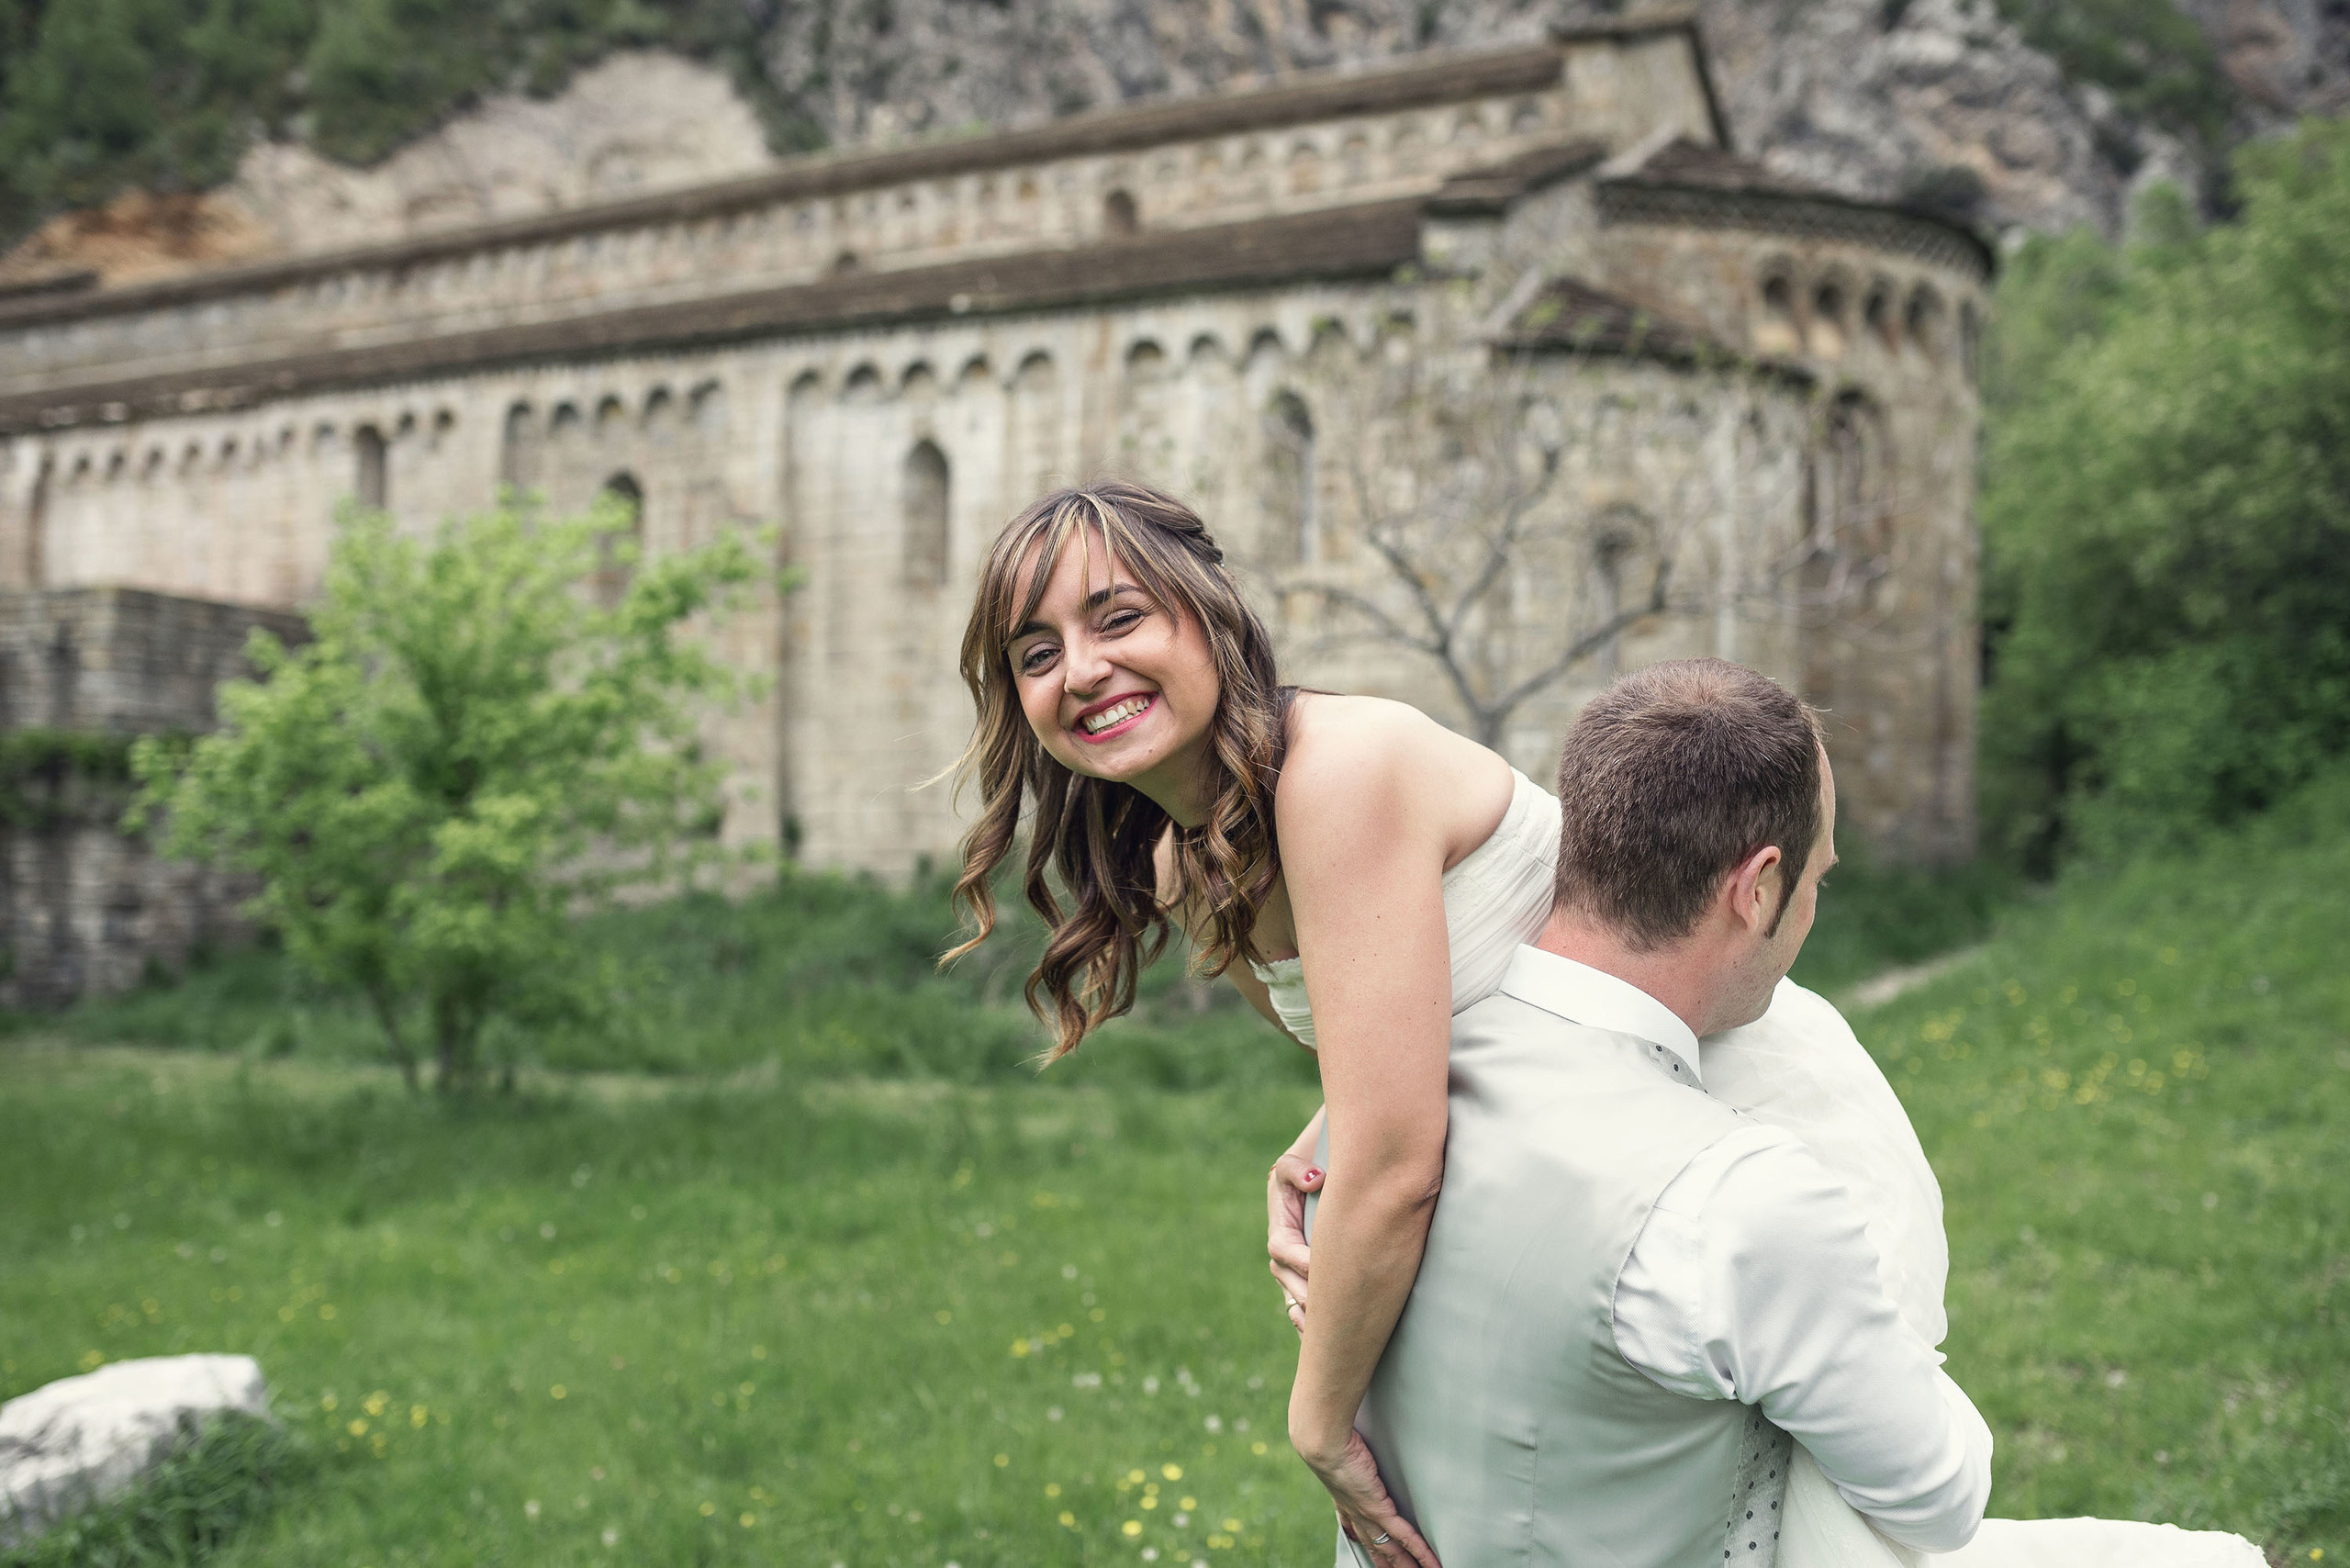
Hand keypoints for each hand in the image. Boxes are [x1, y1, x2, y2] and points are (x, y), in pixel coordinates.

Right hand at [1267, 1144, 1321, 1333]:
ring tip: (1328, 1334)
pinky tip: (1324, 1341)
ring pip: (1297, 1300)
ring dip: (1310, 1316)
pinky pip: (1306, 1309)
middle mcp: (1285, 1255)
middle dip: (1308, 1297)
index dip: (1301, 1260)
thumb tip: (1314, 1181)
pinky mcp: (1311, 1282)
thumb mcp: (1297, 1162)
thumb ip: (1297, 1169)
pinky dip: (1311, 1326)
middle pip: (1290, 1283)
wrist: (1323, 1177)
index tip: (1321, 1269)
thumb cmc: (1310, 1168)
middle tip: (1329, 1313)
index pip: (1283, 1250)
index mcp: (1280, 1229)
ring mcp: (1296, 1272)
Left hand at [1295, 1422, 1440, 1567]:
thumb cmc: (1329, 1439)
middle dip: (1386, 1562)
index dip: (1359, 1540)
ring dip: (1405, 1564)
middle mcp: (1354, 1513)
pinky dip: (1419, 1552)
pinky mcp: (1379, 1510)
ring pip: (1390, 1549)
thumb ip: (1348, 1453)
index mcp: (1343, 1501)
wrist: (1323, 1445)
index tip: (1362, 1545)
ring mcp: (1366, 1515)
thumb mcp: (1337, 1451)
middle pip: (1374, 1546)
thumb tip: (1352, 1442)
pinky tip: (1431, 1563)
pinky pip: (1404, 1537)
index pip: (1353, 1528)